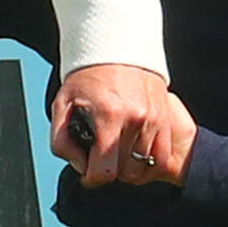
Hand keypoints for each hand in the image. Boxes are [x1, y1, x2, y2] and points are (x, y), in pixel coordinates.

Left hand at [50, 62, 185, 184]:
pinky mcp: (165, 118)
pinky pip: (162, 156)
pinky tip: (135, 152)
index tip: (89, 175)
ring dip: (129, 167)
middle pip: (124, 172)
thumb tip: (79, 166)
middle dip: (109, 170)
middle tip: (100, 155)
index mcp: (109, 116)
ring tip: (117, 152)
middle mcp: (136, 119)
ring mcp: (154, 119)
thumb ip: (62, 140)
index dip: (92, 179)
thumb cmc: (88, 75)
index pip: (104, 171)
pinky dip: (149, 161)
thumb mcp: (62, 104)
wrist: (117, 47)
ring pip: (143, 167)